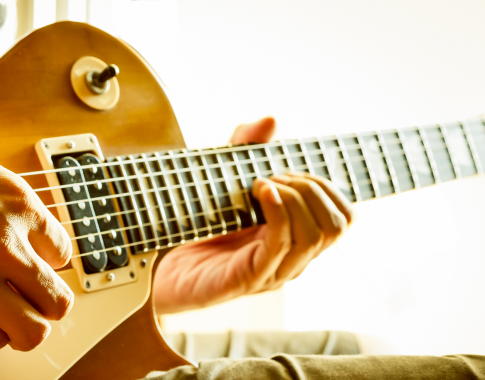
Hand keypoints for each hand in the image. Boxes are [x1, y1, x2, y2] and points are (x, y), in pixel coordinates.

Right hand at [0, 120, 73, 351]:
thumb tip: (8, 204)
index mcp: (16, 204)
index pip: (62, 252)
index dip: (46, 262)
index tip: (33, 265)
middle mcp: (5, 244)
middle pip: (57, 300)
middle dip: (45, 303)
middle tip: (27, 299)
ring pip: (31, 331)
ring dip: (21, 327)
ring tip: (5, 318)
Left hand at [153, 117, 355, 313]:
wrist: (161, 267)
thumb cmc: (197, 228)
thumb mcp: (224, 181)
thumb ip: (246, 150)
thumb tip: (271, 119)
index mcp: (297, 238)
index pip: (344, 217)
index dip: (327, 187)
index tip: (290, 170)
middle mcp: (293, 259)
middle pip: (335, 225)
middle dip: (312, 188)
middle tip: (273, 176)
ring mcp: (274, 271)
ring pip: (314, 236)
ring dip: (294, 199)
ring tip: (262, 184)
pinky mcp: (249, 278)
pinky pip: (280, 246)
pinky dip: (277, 213)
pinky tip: (262, 192)